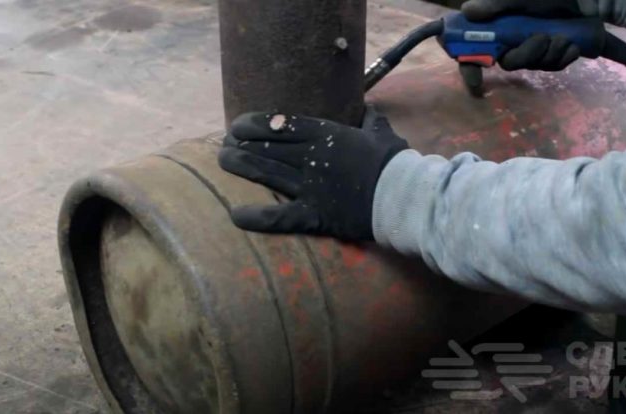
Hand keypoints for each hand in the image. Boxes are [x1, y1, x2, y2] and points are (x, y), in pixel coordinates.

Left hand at [219, 108, 408, 240]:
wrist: (402, 196)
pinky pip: (279, 217)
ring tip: (223, 161)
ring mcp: (310, 187)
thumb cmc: (394, 163)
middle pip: (267, 147)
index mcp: (326, 136)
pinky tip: (235, 215)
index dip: (255, 124)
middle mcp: (311, 158)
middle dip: (242, 144)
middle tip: (225, 145)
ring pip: (266, 173)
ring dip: (241, 165)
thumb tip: (370, 110)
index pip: (282, 125)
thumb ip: (371, 122)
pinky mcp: (314, 215)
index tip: (237, 125)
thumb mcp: (382, 134)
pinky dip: (256, 217)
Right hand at [461, 0, 582, 71]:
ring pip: (533, 65)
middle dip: (526, 55)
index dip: (471, 66)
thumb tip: (467, 10)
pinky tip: (572, 46)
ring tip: (563, 37)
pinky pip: (553, 67)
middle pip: (509, 63)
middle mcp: (514, 39)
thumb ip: (496, 4)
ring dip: (549, 54)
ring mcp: (535, 48)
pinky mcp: (555, 54)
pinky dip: (563, 58)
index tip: (476, 81)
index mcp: (501, 25)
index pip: (477, 49)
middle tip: (542, 38)